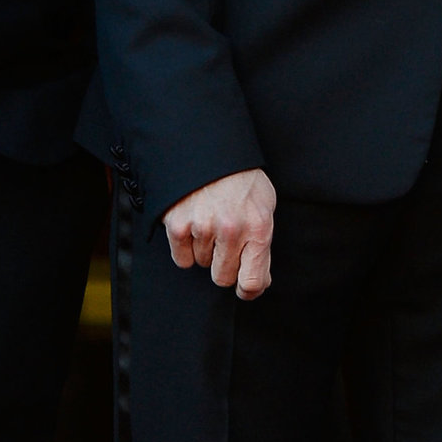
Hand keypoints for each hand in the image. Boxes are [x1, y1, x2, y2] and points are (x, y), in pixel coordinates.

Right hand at [163, 167, 275, 299]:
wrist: (210, 150)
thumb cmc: (241, 181)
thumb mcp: (264, 207)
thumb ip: (263, 245)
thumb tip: (259, 282)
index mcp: (258, 227)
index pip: (253, 281)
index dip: (248, 290)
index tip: (243, 288)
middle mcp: (232, 230)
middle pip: (223, 278)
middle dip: (224, 266)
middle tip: (225, 244)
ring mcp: (203, 227)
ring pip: (202, 265)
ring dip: (205, 251)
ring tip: (210, 222)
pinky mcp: (178, 224)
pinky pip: (182, 259)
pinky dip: (186, 248)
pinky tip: (193, 226)